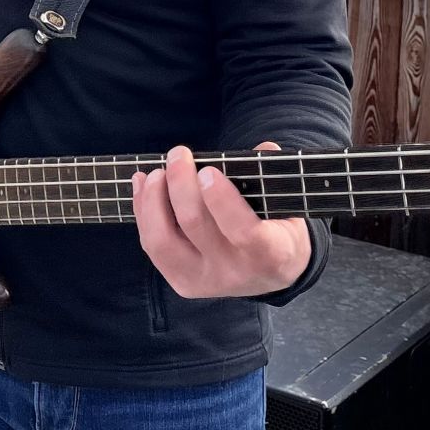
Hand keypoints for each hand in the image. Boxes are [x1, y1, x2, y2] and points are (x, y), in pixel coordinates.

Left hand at [133, 143, 313, 299]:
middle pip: (194, 225)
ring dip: (152, 200)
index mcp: (270, 252)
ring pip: (162, 241)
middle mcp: (235, 272)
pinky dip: (143, 212)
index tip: (208, 170)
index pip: (242, 230)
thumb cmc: (277, 229)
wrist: (274, 275)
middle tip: (178, 155)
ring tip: (156, 173)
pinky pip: (153, 246)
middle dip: (179, 183)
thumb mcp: (286, 206)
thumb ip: (271, 176)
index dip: (220, 198)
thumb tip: (262, 147)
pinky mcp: (182, 282)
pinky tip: (143, 185)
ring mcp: (205, 281)